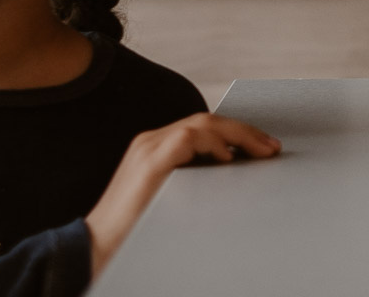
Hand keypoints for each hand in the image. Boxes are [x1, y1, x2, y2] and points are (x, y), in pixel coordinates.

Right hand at [85, 112, 279, 274]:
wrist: (97, 248)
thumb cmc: (134, 231)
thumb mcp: (172, 200)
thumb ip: (195, 183)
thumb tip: (232, 177)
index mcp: (155, 148)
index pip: (202, 128)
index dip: (235, 134)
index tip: (262, 148)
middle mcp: (150, 141)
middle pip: (206, 121)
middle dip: (244, 132)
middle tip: (272, 147)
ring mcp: (148, 148)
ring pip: (202, 124)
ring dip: (238, 135)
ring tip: (261, 150)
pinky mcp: (149, 161)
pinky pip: (188, 138)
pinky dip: (213, 143)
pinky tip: (229, 158)